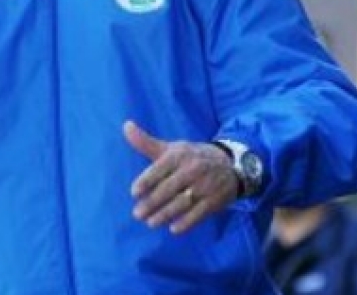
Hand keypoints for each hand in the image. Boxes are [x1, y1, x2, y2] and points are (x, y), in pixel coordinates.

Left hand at [124, 120, 239, 234]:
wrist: (230, 164)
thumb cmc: (191, 157)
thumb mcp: (171, 148)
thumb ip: (146, 143)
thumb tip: (126, 126)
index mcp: (179, 155)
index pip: (160, 169)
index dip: (146, 181)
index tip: (134, 193)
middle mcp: (193, 169)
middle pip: (169, 188)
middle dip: (152, 202)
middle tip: (138, 214)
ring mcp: (205, 185)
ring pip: (183, 202)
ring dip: (166, 214)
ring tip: (151, 223)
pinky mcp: (215, 200)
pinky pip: (199, 213)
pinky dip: (187, 222)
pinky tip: (174, 229)